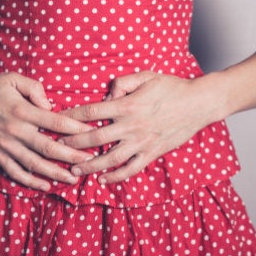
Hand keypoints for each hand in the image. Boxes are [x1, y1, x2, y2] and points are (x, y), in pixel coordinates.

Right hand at [0, 71, 95, 190]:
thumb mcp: (12, 78)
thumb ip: (35, 88)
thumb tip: (51, 104)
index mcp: (22, 110)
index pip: (55, 122)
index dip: (76, 129)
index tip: (92, 133)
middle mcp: (15, 131)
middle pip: (49, 148)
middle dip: (72, 157)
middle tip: (90, 162)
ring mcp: (5, 145)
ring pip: (34, 164)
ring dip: (55, 173)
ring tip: (73, 179)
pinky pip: (15, 172)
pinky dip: (31, 181)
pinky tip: (45, 185)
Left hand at [58, 71, 225, 183]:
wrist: (199, 103)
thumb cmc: (172, 87)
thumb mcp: (146, 76)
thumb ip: (123, 83)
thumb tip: (106, 96)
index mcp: (127, 105)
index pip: (91, 112)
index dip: (70, 116)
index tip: (56, 120)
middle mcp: (132, 125)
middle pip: (94, 138)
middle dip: (72, 143)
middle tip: (55, 148)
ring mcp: (142, 142)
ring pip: (110, 158)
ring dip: (89, 165)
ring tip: (73, 169)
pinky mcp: (152, 153)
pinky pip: (131, 169)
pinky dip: (116, 176)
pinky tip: (102, 180)